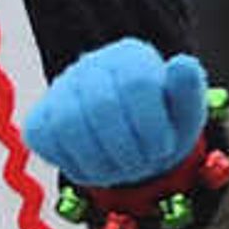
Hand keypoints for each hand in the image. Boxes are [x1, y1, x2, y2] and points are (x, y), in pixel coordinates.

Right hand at [24, 37, 208, 187]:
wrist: (134, 145)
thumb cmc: (161, 126)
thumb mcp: (185, 112)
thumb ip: (189, 89)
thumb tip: (182, 64)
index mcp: (131, 58)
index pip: (137, 84)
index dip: (151, 127)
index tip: (162, 149)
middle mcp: (91, 66)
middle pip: (101, 106)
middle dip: (127, 150)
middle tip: (140, 167)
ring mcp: (61, 91)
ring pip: (69, 125)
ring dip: (101, 162)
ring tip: (120, 170)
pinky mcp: (40, 118)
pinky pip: (45, 140)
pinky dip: (74, 164)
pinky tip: (95, 167)